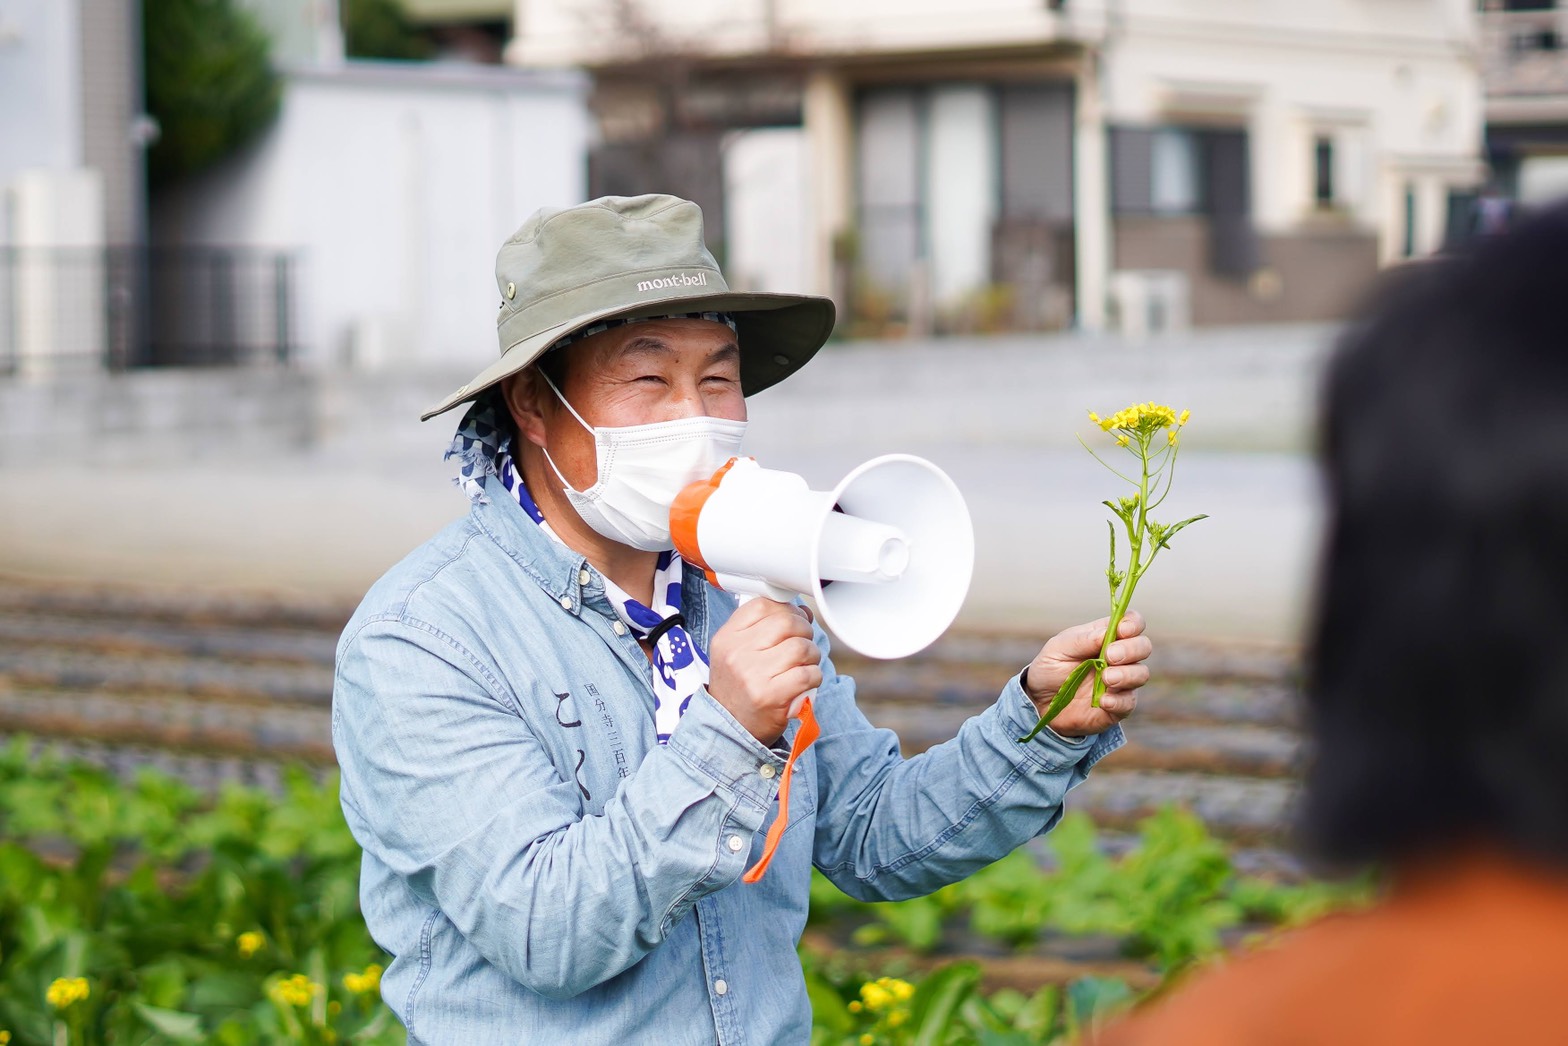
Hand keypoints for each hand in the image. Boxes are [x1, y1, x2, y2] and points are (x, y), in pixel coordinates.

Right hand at [707, 599, 822, 743]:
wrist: (731, 729)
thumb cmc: (741, 687)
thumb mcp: (737, 653)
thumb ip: (764, 628)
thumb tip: (803, 611)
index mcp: (727, 638)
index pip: (763, 605)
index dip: (786, 609)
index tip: (793, 621)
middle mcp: (737, 654)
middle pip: (787, 622)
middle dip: (804, 631)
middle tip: (802, 645)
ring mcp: (753, 675)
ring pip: (801, 647)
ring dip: (812, 655)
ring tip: (804, 665)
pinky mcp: (771, 696)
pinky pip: (808, 674)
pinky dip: (814, 676)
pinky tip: (806, 682)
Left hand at [1023, 611, 1150, 736]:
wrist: (1039, 703)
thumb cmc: (1049, 668)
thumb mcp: (1058, 648)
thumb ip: (1082, 639)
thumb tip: (1107, 633)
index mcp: (1106, 636)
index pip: (1133, 623)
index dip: (1133, 624)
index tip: (1122, 631)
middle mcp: (1119, 658)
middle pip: (1144, 646)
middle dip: (1131, 649)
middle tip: (1110, 656)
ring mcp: (1121, 682)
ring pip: (1142, 674)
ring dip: (1126, 675)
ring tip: (1106, 678)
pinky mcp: (1117, 706)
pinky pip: (1129, 703)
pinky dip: (1118, 701)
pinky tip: (1103, 701)